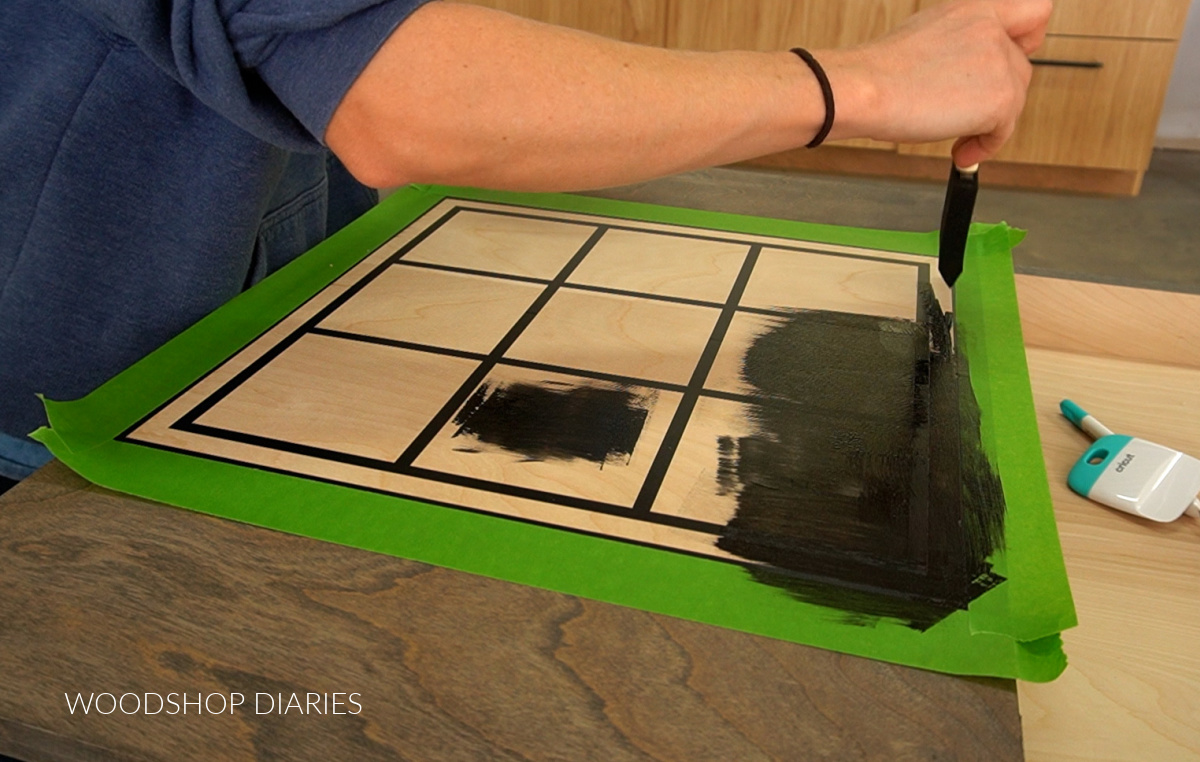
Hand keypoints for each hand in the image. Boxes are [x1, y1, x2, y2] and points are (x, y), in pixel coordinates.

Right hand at [819, 0, 1051, 166]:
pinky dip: (985, 146)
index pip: (1033, 11)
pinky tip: (961, 151)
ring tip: (958, 139)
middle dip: (997, 96)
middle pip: (1020, 68)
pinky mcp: (1001, 98)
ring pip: (1014, 101)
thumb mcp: (925, 35)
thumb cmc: (878, 71)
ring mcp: (999, 62)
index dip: (1027, 40)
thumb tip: (966, 74)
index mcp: (973, 8)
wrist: (865, 89)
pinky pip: (1004, 130)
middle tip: (969, 113)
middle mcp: (991, 28)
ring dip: (990, 125)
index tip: (1010, 62)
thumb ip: (958, 44)